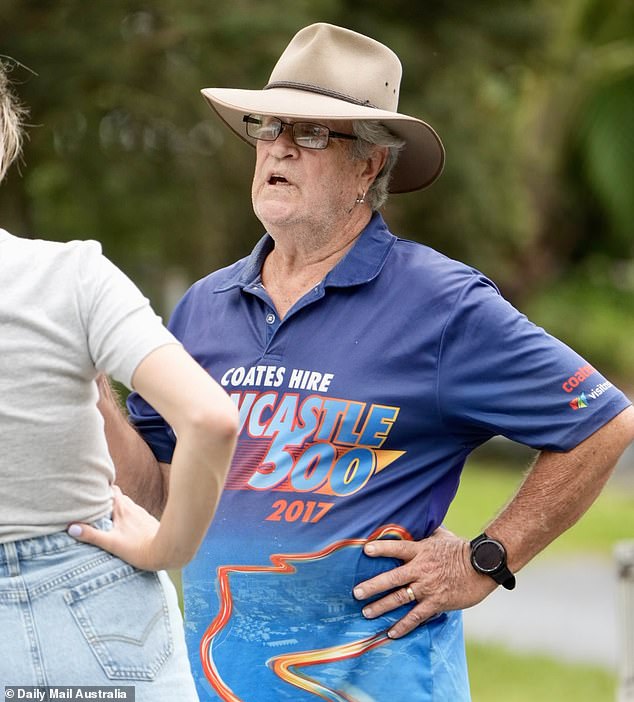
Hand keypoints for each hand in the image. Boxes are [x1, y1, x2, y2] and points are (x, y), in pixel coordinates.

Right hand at [68, 485, 160, 570]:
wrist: (167, 550)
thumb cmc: (139, 548)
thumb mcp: (112, 543)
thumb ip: (92, 535)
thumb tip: (71, 528)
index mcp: (123, 508)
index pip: (112, 489)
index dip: (102, 488)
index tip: (90, 489)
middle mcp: (133, 507)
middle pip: (118, 497)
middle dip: (107, 499)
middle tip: (94, 503)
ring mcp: (142, 514)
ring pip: (127, 506)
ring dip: (117, 508)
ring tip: (106, 515)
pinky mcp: (148, 521)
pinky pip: (135, 514)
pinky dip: (126, 515)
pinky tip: (123, 525)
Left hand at [352, 527, 495, 638]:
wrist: (483, 567)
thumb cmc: (462, 549)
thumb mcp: (442, 536)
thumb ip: (427, 531)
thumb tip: (419, 518)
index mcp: (421, 551)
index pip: (397, 548)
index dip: (381, 549)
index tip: (365, 550)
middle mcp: (421, 569)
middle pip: (392, 577)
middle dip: (372, 586)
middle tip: (356, 592)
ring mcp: (428, 587)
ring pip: (400, 598)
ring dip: (381, 606)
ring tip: (366, 612)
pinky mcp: (436, 603)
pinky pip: (416, 616)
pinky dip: (403, 626)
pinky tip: (390, 633)